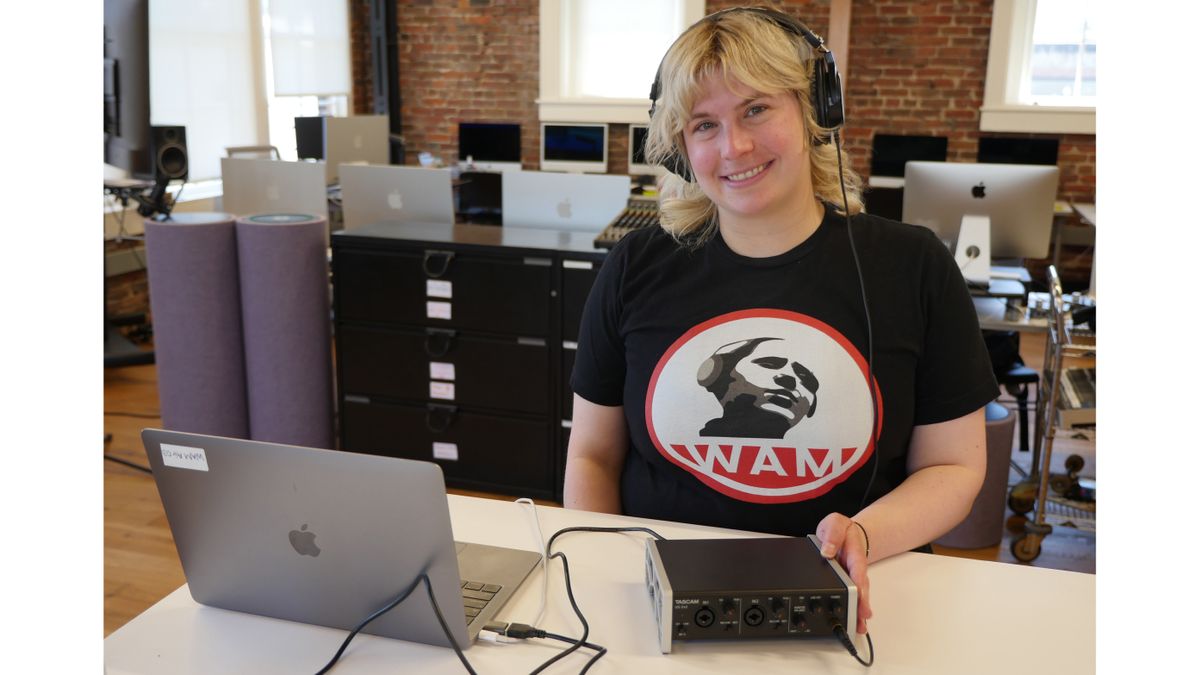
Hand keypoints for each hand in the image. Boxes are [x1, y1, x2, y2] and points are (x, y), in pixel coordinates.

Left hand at [815, 513, 871, 633]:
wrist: (846, 532)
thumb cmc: (841, 529)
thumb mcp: (835, 523)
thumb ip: (833, 533)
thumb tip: (827, 550)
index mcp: (854, 553)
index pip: (857, 568)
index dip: (858, 581)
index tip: (859, 593)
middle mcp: (855, 568)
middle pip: (861, 587)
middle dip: (862, 602)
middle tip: (862, 617)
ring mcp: (852, 577)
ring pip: (857, 595)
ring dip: (858, 611)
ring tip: (859, 626)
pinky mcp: (847, 584)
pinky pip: (851, 596)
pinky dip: (852, 609)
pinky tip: (853, 623)